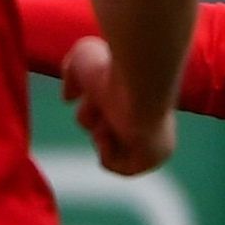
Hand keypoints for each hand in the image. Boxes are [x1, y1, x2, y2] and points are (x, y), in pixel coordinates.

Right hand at [60, 35, 175, 175]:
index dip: (90, 107)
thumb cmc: (113, 67)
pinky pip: (116, 165)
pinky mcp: (154, 157)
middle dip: (91, 119)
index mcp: (136, 97)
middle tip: (98, 106)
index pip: (104, 114)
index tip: (90, 94)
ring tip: (107, 121)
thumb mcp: (82, 58)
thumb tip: (69, 98)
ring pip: (106, 145)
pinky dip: (107, 152)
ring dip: (99, 135)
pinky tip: (111, 134)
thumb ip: (72, 74)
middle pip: (101, 129)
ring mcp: (151, 139)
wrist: (139, 82)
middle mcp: (145, 117)